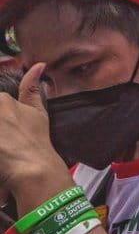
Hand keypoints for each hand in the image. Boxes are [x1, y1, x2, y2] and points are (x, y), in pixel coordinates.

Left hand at [0, 65, 73, 207]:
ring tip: (5, 143)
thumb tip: (39, 64)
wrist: (33, 168)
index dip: (2, 120)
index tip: (8, 130)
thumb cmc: (36, 141)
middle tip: (6, 138)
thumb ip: (32, 87)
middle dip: (0, 128)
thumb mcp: (38, 111)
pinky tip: (2, 150)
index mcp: (3, 100)